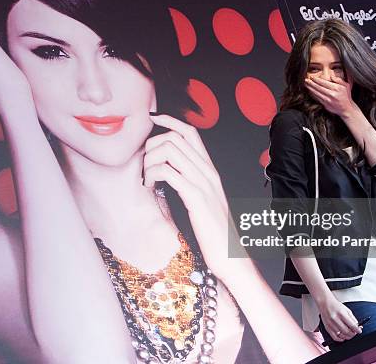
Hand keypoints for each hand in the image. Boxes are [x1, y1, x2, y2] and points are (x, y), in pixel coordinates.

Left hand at [143, 114, 231, 279]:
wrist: (231, 256)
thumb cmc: (214, 231)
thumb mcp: (202, 200)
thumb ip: (189, 183)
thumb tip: (168, 173)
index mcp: (209, 170)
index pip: (191, 132)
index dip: (170, 120)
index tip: (152, 118)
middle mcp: (208, 172)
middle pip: (175, 137)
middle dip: (152, 145)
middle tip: (144, 165)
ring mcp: (204, 184)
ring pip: (170, 151)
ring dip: (150, 160)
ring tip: (146, 178)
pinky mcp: (197, 198)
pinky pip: (169, 173)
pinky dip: (153, 175)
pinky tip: (149, 186)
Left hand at [304, 75, 356, 117]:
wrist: (346, 108)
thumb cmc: (346, 96)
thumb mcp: (346, 85)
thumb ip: (338, 79)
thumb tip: (331, 75)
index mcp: (336, 88)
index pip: (323, 82)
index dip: (316, 79)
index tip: (312, 77)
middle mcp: (331, 94)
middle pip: (318, 87)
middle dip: (311, 83)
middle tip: (306, 80)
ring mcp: (328, 100)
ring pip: (316, 93)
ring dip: (310, 88)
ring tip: (306, 85)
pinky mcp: (325, 105)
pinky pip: (317, 98)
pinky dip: (312, 94)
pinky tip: (310, 91)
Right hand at [316, 294, 361, 341]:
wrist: (324, 303)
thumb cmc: (335, 306)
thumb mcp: (346, 310)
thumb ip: (353, 319)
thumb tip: (357, 327)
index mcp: (341, 314)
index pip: (352, 325)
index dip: (357, 330)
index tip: (359, 331)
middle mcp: (335, 319)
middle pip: (347, 332)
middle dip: (353, 334)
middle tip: (354, 332)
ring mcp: (330, 324)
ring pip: (341, 335)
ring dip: (347, 336)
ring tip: (349, 334)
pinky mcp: (327, 327)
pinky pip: (334, 337)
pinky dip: (340, 339)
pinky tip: (343, 337)